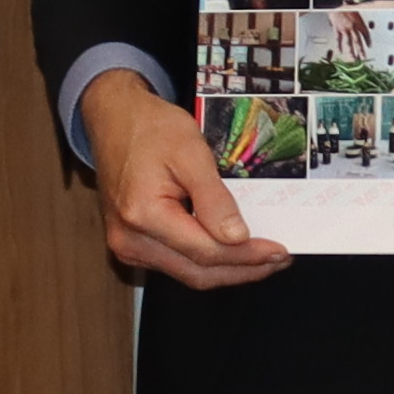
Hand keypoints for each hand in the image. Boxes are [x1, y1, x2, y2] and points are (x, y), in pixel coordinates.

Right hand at [79, 65, 293, 290]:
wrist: (115, 120)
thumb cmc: (150, 128)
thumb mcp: (190, 152)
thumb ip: (214, 198)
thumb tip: (238, 237)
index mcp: (142, 214)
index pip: (206, 251)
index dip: (247, 256)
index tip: (279, 251)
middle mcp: (130, 239)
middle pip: (198, 272)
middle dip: (244, 270)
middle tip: (279, 260)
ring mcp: (128, 246)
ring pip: (189, 274)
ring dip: (228, 270)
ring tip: (263, 259)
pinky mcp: (133, 245)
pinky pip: (177, 264)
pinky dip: (208, 262)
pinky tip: (233, 252)